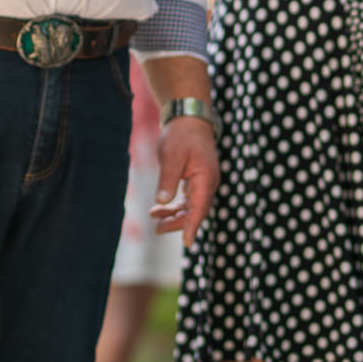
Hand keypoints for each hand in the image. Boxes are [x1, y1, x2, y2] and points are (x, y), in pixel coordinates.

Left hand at [155, 116, 219, 243]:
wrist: (188, 118)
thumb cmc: (181, 135)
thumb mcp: (171, 156)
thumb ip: (168, 179)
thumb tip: (163, 202)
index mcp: (206, 178)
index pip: (200, 208)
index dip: (192, 226)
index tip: (187, 243)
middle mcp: (207, 183)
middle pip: (196, 211)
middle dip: (178, 222)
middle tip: (158, 229)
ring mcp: (202, 181)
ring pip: (191, 206)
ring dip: (174, 214)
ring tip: (154, 218)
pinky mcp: (195, 179)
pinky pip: (188, 198)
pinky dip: (175, 205)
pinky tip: (159, 208)